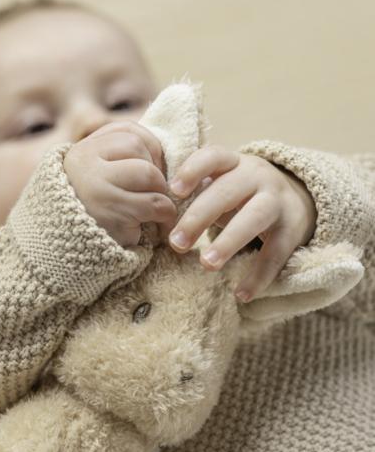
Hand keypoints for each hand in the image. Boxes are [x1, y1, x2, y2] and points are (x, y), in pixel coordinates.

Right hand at [64, 121, 176, 247]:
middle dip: (155, 170)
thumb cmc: (95, 213)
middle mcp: (86, 165)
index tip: (152, 166)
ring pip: (149, 174)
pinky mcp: (114, 214)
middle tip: (155, 191)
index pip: (127, 130)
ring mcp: (99, 189)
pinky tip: (158, 224)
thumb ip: (123, 159)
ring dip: (161, 192)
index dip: (149, 147)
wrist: (73, 254)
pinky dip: (165, 214)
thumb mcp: (100, 178)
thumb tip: (168, 152)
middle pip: (139, 148)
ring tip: (156, 208)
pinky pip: (155, 204)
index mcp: (83, 151)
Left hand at [167, 145, 317, 301]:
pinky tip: (241, 294)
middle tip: (176, 243)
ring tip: (207, 265)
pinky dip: (258, 276)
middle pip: (227, 191)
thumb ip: (194, 195)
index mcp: (233, 163)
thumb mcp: (220, 185)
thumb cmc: (240, 195)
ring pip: (254, 218)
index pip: (213, 156)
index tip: (174, 191)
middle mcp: (256, 177)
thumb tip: (156, 218)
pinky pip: (275, 253)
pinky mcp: (292, 229)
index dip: (193, 170)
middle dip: (199, 217)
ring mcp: (277, 202)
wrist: (295, 199)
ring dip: (229, 242)